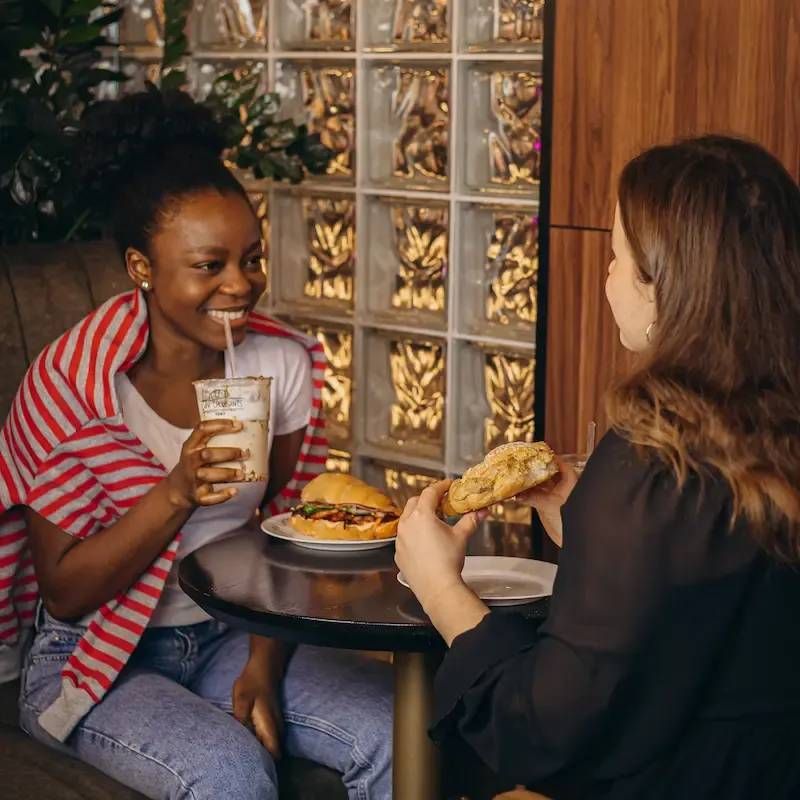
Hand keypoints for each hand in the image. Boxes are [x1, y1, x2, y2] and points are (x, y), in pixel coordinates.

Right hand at [166, 419, 246, 508]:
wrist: (178, 490)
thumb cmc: (194, 464)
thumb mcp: (197, 449)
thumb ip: (212, 438)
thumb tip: (243, 427)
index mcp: (191, 446)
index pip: (202, 429)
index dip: (220, 425)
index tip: (239, 425)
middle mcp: (190, 461)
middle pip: (206, 454)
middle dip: (227, 453)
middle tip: (245, 453)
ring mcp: (192, 479)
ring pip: (207, 475)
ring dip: (226, 473)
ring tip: (242, 473)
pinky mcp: (196, 496)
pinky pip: (208, 498)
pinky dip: (222, 495)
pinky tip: (234, 491)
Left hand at [232, 658, 283, 758]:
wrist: (264, 665)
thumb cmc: (252, 681)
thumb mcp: (241, 700)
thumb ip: (241, 720)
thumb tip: (239, 740)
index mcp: (269, 725)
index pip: (274, 752)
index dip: (265, 761)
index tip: (252, 763)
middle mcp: (276, 726)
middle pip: (274, 751)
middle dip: (263, 757)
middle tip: (245, 759)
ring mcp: (276, 721)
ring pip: (273, 744)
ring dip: (262, 748)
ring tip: (246, 750)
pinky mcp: (273, 718)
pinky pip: (270, 736)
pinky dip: (262, 740)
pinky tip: (250, 738)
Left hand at [395, 480, 484, 612]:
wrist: (437, 588)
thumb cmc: (448, 560)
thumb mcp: (461, 536)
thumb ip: (471, 520)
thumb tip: (483, 510)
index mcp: (422, 515)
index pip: (430, 492)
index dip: (441, 486)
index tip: (449, 485)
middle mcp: (406, 524)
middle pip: (415, 502)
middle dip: (427, 499)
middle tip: (441, 503)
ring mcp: (399, 539)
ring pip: (406, 519)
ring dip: (418, 516)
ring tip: (433, 522)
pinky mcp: (398, 553)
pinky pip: (404, 537)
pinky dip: (413, 533)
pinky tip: (424, 542)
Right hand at [514, 455, 577, 546]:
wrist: (571, 542)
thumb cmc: (570, 523)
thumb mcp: (549, 506)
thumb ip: (533, 498)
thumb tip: (518, 493)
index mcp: (570, 483)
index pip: (561, 465)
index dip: (550, 458)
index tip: (538, 453)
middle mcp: (563, 488)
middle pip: (548, 474)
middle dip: (536, 470)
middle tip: (522, 464)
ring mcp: (555, 498)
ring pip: (541, 485)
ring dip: (529, 483)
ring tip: (516, 478)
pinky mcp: (548, 507)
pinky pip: (537, 496)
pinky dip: (528, 494)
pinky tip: (517, 493)